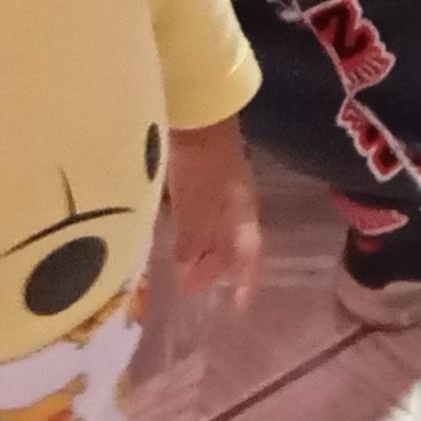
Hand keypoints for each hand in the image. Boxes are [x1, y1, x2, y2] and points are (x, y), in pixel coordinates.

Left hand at [165, 121, 261, 307]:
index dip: (246, 283)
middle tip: (193, 287)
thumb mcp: (195, 208)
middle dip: (217, 268)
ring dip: (202, 248)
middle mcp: (238, 201)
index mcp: (242, 214)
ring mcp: (222, 184)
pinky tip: (170, 228)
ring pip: (216, 226)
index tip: (238, 309)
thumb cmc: (200, 164)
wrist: (198, 111)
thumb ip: (192, 244)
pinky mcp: (204, 171)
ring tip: (181, 265)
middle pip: (233, 242)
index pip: (249, 256)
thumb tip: (187, 279)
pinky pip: (201, 209)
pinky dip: (190, 227)